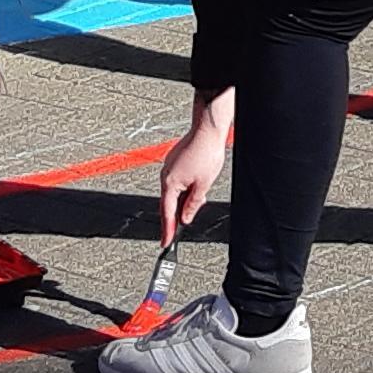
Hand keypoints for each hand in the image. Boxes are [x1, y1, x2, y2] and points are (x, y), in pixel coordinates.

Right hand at [157, 109, 232, 240]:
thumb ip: (193, 204)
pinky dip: (184, 189)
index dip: (167, 230)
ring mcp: (169, 168)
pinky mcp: (174, 162)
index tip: (165, 242)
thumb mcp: (203, 185)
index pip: (167, 213)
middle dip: (176, 216)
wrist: (207, 130)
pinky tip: (195, 187)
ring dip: (183, 200)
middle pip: (168, 203)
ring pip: (174, 192)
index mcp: (170, 183)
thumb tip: (186, 217)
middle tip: (179, 228)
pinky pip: (176, 182)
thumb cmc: (206, 152)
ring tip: (198, 199)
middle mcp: (165, 175)